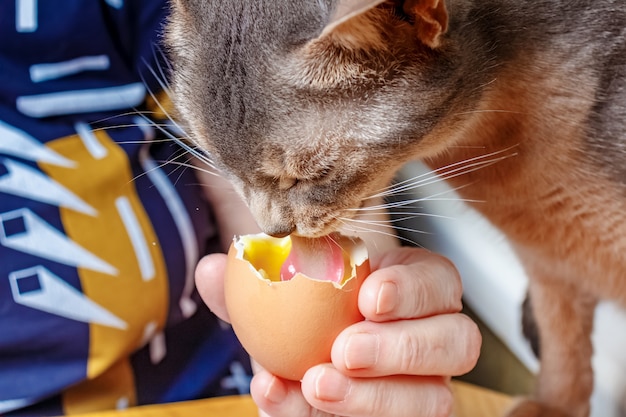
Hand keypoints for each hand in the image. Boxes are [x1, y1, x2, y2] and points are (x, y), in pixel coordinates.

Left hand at [195, 247, 481, 416]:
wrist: (297, 353)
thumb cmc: (302, 308)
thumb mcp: (279, 285)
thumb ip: (251, 275)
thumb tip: (215, 268)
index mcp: (415, 288)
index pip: (441, 281)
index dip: (414, 289)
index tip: (369, 296)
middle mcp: (432, 338)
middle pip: (457, 343)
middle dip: (401, 349)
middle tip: (343, 350)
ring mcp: (422, 386)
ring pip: (433, 399)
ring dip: (374, 398)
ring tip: (315, 385)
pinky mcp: (399, 416)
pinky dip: (317, 415)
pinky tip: (279, 396)